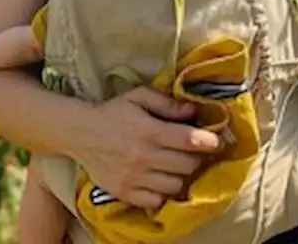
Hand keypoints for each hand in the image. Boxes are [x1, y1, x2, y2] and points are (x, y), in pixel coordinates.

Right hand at [72, 86, 223, 210]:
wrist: (80, 133)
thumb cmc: (114, 112)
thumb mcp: (139, 97)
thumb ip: (167, 104)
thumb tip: (194, 110)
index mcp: (148, 130)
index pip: (189, 140)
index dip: (209, 141)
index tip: (216, 142)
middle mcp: (143, 156)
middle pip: (186, 164)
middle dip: (196, 158)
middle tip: (194, 151)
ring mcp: (134, 177)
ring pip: (175, 184)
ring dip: (181, 175)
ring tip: (176, 165)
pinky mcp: (125, 192)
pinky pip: (157, 199)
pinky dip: (164, 191)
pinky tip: (161, 179)